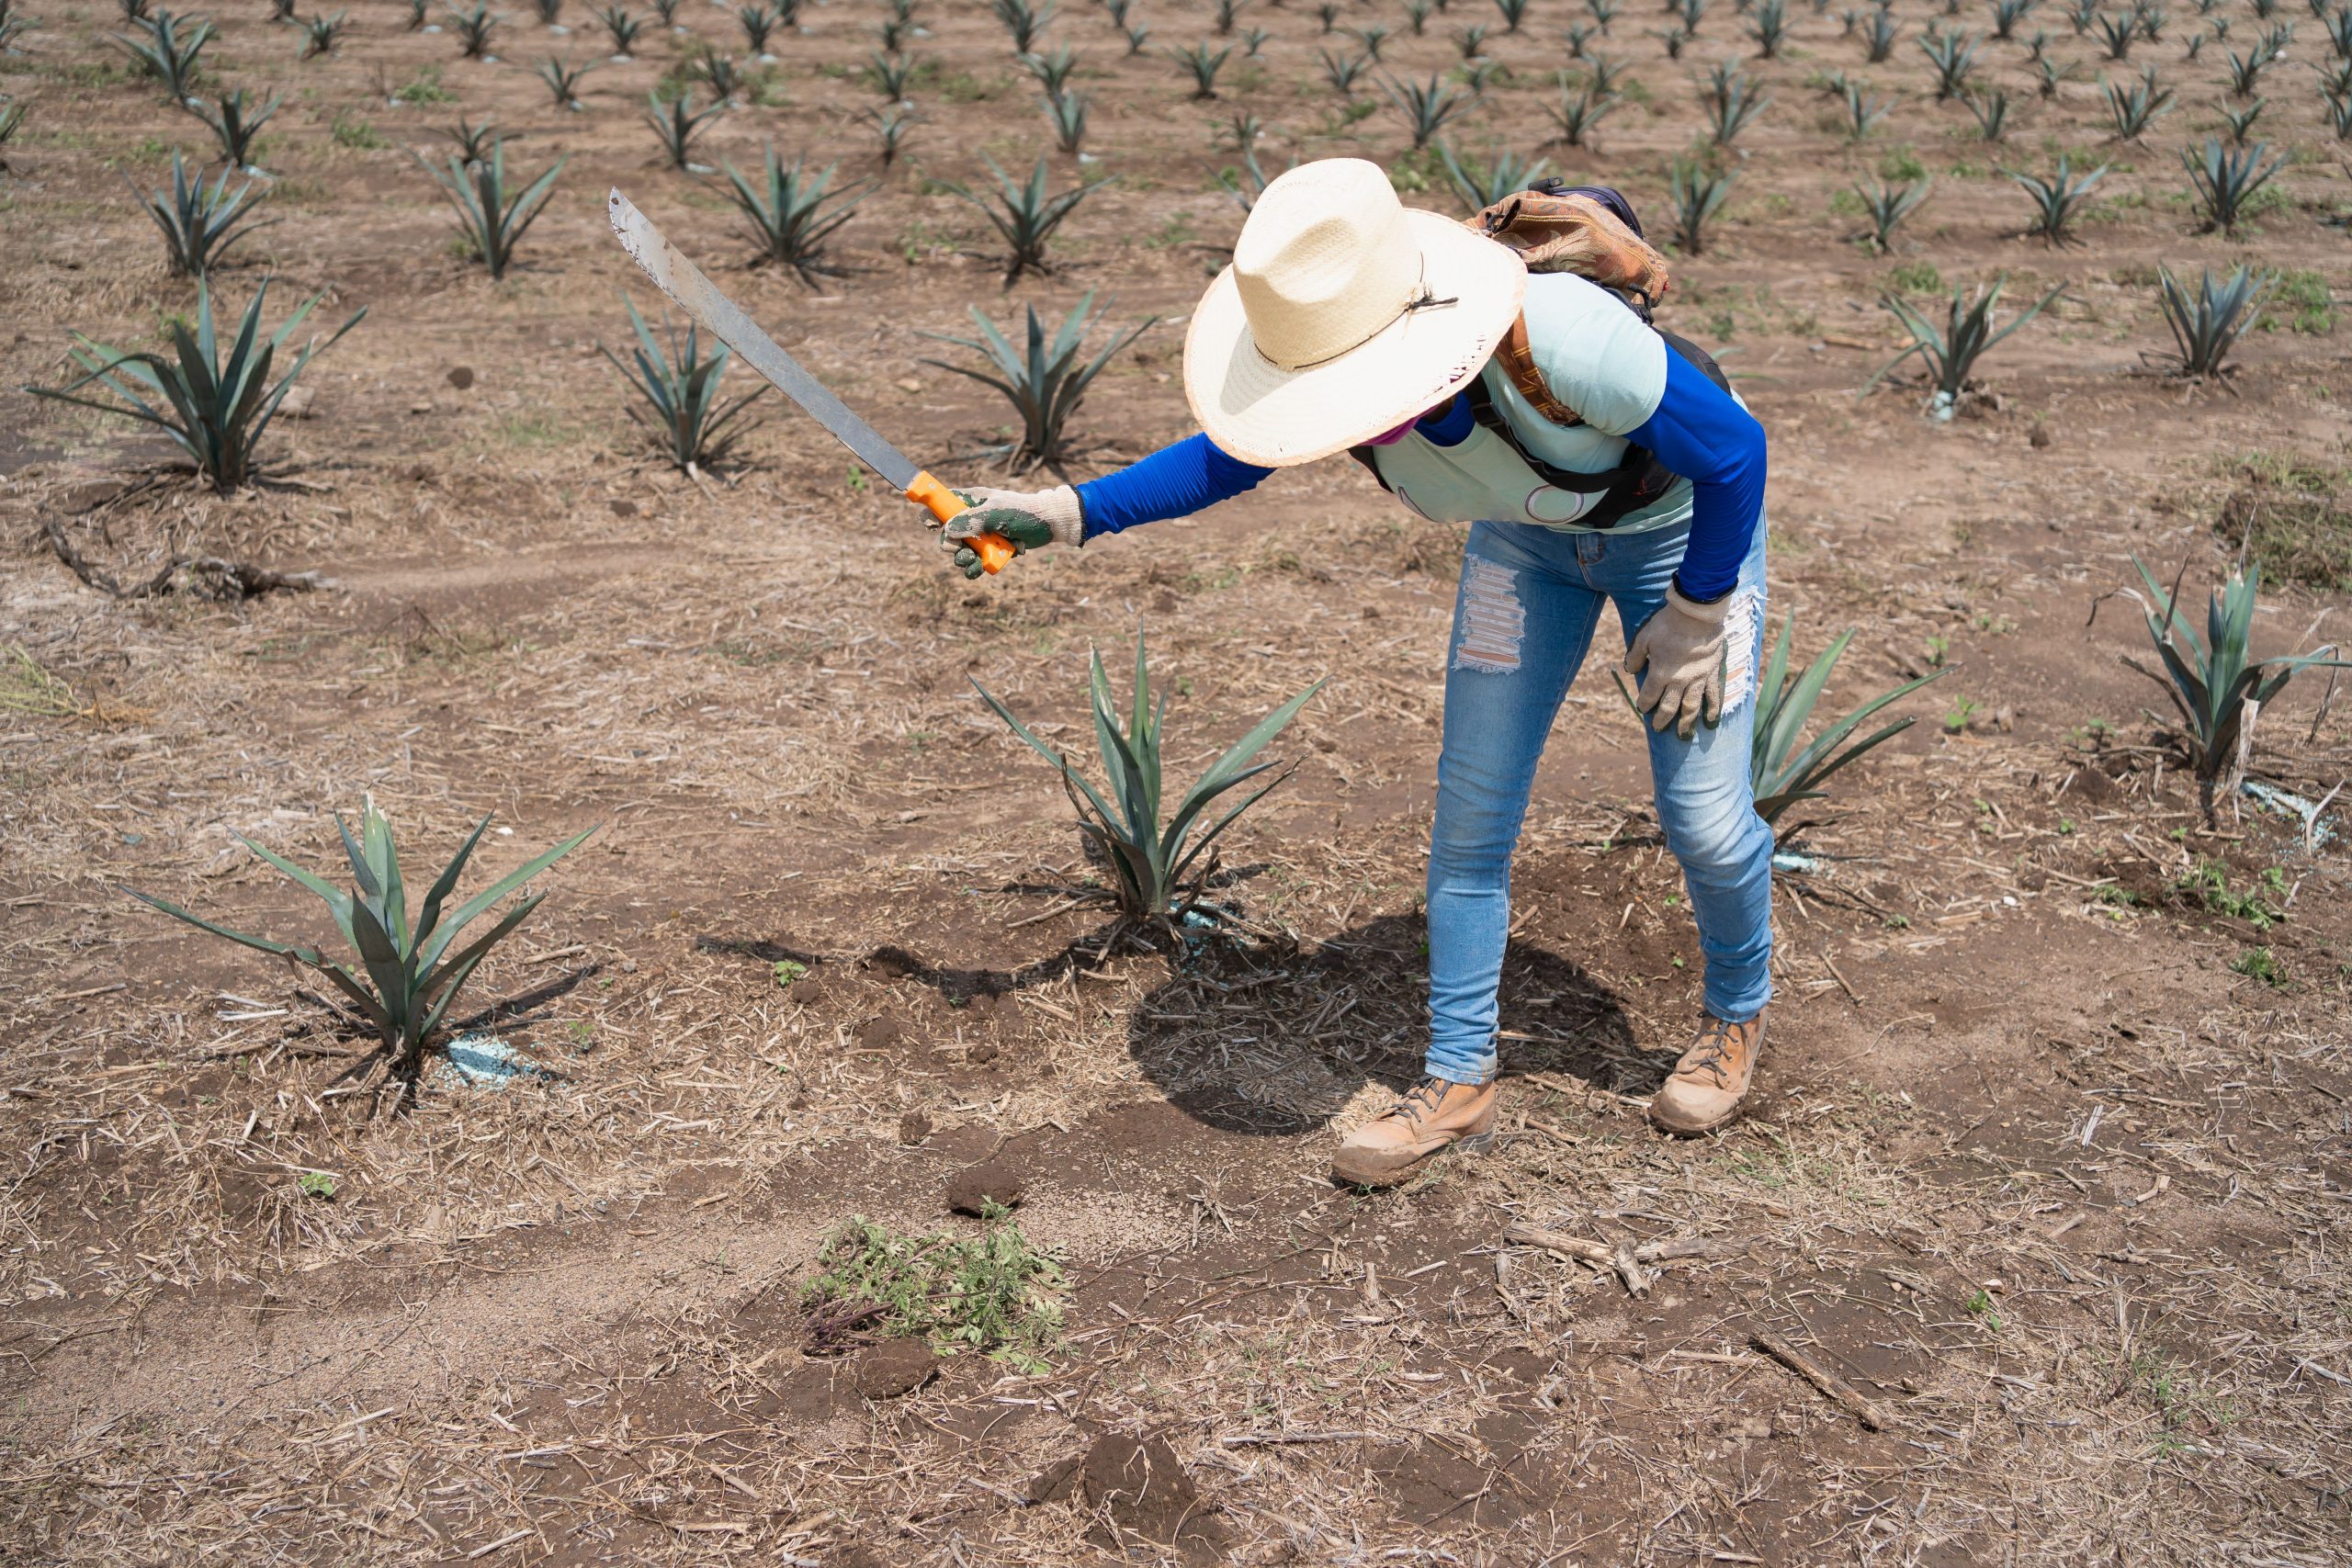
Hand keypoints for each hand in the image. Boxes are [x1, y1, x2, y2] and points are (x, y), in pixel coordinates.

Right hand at [940, 484, 1083, 578]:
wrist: (1049, 524)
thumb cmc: (1024, 512)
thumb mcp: (997, 513)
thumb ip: (972, 521)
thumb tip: (947, 530)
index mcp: (970, 501)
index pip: (941, 503)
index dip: (931, 513)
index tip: (930, 526)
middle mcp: (972, 518)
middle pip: (946, 534)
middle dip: (950, 546)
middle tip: (960, 549)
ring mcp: (981, 535)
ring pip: (960, 552)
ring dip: (964, 560)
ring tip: (974, 562)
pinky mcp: (990, 549)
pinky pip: (975, 562)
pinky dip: (978, 567)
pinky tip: (983, 567)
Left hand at [1623, 582, 1730, 740]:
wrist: (1697, 614)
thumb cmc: (1668, 624)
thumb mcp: (1644, 638)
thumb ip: (1635, 656)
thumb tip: (1629, 670)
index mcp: (1661, 673)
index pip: (1649, 696)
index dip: (1644, 704)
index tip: (1642, 709)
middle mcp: (1679, 681)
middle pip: (1670, 707)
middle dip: (1662, 720)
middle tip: (1658, 729)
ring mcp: (1698, 678)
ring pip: (1691, 706)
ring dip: (1687, 722)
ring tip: (1683, 734)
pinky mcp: (1713, 672)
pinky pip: (1713, 694)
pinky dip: (1712, 708)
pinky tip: (1711, 720)